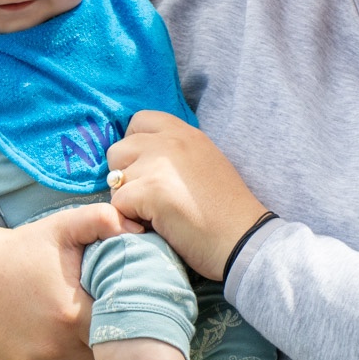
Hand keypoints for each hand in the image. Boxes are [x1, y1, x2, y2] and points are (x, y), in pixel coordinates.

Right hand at [0, 204, 143, 359]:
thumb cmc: (29, 246)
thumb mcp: (65, 225)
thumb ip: (103, 220)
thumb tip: (138, 228)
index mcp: (71, 316)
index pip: (123, 330)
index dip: (138, 319)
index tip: (145, 307)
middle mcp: (54, 349)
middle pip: (108, 357)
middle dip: (124, 343)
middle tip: (141, 328)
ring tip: (120, 341)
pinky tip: (95, 354)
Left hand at [107, 111, 267, 279]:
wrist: (243, 239)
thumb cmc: (226, 212)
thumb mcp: (204, 164)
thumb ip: (174, 155)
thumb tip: (137, 162)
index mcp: (185, 133)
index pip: (139, 120)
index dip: (133, 145)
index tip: (144, 169)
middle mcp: (170, 141)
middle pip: (118, 150)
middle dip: (124, 175)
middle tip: (146, 198)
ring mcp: (159, 164)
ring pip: (115, 179)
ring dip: (127, 199)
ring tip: (153, 214)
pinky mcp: (150, 190)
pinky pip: (118, 204)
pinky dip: (130, 220)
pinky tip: (155, 227)